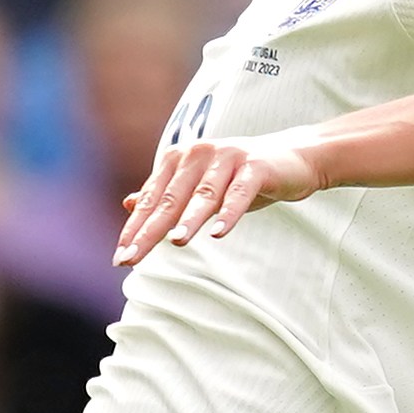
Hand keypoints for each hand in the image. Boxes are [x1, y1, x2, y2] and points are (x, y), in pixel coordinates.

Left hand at [114, 135, 325, 264]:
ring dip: (189, 219)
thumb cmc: (240, 176)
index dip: (135, 228)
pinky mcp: (256, 166)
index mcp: (179, 159)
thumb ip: (167, 194)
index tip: (120, 257)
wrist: (293, 158)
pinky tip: (219, 233)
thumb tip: (129, 204)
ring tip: (175, 242)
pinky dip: (230, 213)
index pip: (152, 199)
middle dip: (149, 231)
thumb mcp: (200, 186)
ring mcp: (227, 157)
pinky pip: (240, 193)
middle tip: (131, 258)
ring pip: (204, 195)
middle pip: (170, 199)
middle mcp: (198, 154)